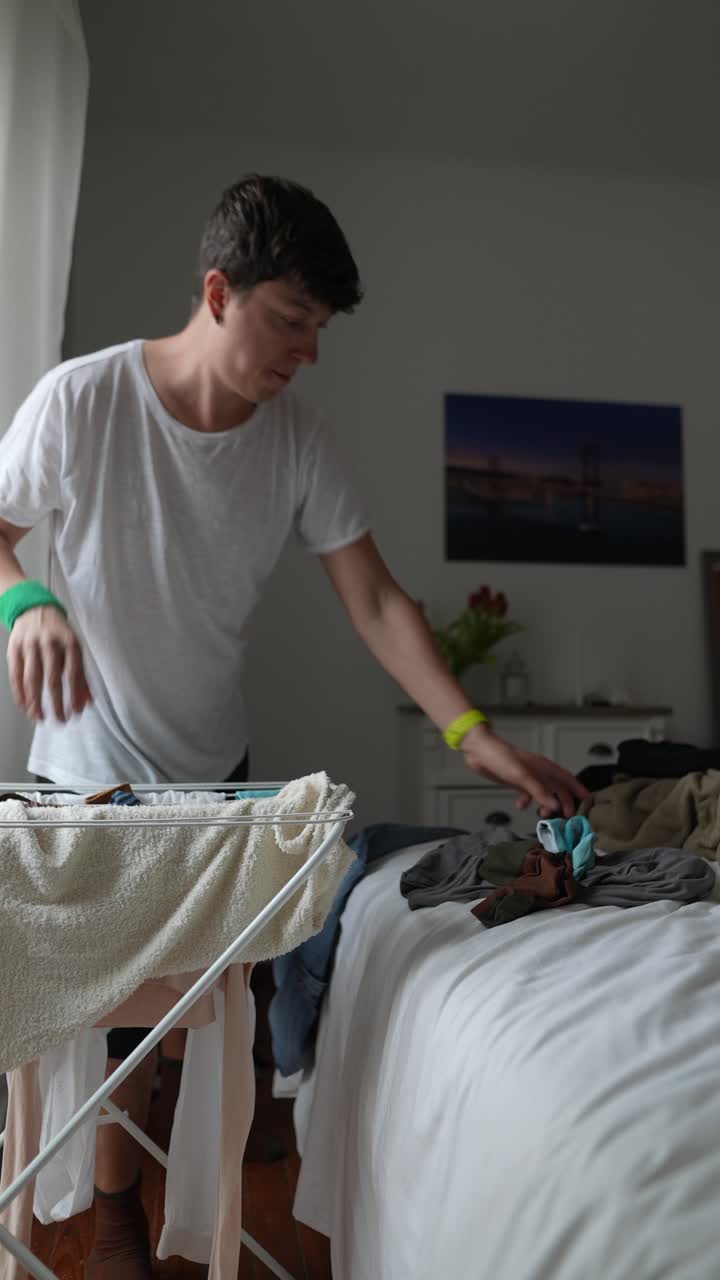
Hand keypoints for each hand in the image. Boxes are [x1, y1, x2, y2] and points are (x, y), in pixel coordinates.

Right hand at [7, 605, 91, 722]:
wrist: (35, 608)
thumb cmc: (59, 633)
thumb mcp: (74, 648)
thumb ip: (81, 675)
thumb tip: (87, 702)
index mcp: (70, 643)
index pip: (74, 673)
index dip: (75, 695)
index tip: (76, 712)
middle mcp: (50, 643)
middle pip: (53, 678)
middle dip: (57, 702)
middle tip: (60, 720)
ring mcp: (30, 645)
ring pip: (32, 678)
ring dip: (36, 701)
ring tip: (40, 718)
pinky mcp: (15, 648)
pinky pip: (16, 674)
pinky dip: (20, 692)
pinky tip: (24, 705)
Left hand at [460, 724, 590, 817]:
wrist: (479, 750)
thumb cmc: (500, 757)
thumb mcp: (520, 776)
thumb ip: (538, 791)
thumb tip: (555, 806)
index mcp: (544, 767)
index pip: (568, 779)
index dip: (579, 789)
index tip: (588, 800)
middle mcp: (538, 772)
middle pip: (558, 788)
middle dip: (564, 802)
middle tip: (567, 817)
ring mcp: (528, 776)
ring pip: (543, 793)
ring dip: (545, 804)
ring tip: (544, 816)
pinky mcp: (516, 781)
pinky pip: (528, 793)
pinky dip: (527, 801)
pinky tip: (520, 806)